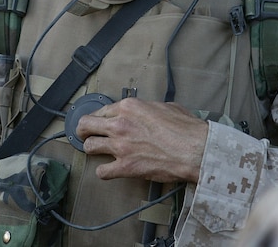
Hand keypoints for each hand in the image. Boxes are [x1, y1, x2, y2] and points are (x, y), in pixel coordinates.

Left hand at [76, 97, 207, 183]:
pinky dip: (104, 171)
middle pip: (86, 125)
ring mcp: (120, 146)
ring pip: (89, 147)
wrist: (194, 149)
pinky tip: (110, 170)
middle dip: (83, 130)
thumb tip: (145, 113)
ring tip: (97, 151)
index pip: (101, 110)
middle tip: (85, 135)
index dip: (98, 117)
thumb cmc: (185, 128)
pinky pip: (102, 171)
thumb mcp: (165, 106)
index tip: (98, 122)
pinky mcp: (125, 166)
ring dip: (92, 149)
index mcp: (129, 107)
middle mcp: (120, 124)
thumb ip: (147, 108)